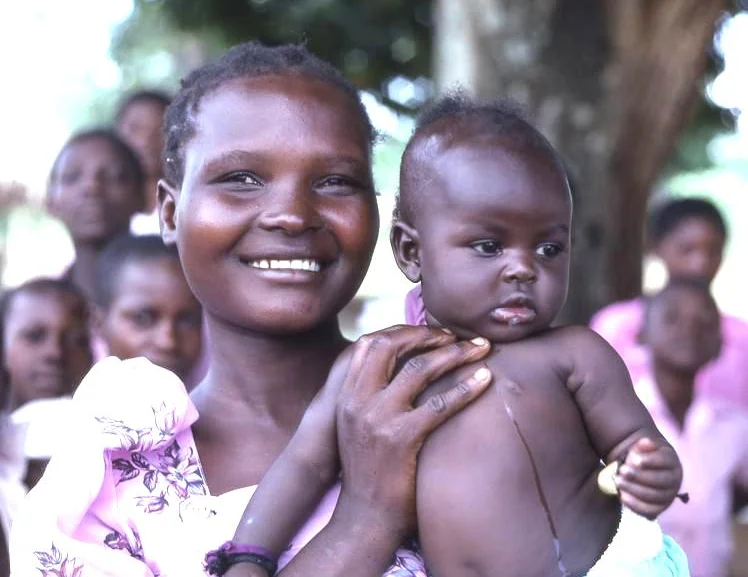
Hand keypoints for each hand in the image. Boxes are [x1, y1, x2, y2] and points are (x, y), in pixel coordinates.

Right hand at [332, 325, 491, 538]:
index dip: (403, 331)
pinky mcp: (401, 439)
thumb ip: (371, 396)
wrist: (363, 518)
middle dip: (428, 334)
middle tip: (458, 336)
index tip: (431, 333)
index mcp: (346, 395)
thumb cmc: (368, 472)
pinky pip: (440, 404)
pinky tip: (485, 380)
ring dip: (455, 353)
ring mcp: (378, 418)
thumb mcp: (356, 426)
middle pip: (392, 346)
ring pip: (420, 368)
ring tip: (481, 348)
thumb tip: (403, 368)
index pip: (370, 343)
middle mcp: (358, 400)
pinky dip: (466, 387)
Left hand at [615, 437, 682, 518]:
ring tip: (618, 481)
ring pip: (654, 496)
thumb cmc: (642, 456)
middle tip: (622, 470)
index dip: (650, 461)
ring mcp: (668, 496)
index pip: (665, 461)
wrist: (641, 470)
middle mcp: (674, 480)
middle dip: (639, 476)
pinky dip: (635, 504)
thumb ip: (643, 444)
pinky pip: (649, 510)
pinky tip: (622, 495)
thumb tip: (645, 442)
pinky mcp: (659, 508)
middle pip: (660, 480)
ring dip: (634, 489)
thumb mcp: (642, 447)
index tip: (634, 459)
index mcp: (671, 462)